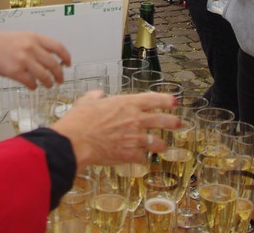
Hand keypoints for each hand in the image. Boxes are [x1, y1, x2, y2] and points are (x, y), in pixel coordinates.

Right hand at [0, 30, 71, 88]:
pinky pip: (31, 83)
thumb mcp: (21, 37)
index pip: (58, 47)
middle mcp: (31, 47)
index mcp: (34, 37)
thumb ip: (35, 46)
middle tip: (60, 80)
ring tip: (48, 85)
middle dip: (59, 75)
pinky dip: (34, 86)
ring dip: (49, 83)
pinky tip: (33, 86)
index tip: (68, 63)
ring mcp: (23, 60)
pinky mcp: (15, 72)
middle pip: (53, 64)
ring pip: (45, 76)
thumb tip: (49, 59)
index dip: (66, 57)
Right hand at [51, 90, 180, 172]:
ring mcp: (134, 138)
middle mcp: (135, 119)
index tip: (174, 102)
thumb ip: (97, 96)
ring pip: (157, 142)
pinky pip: (143, 158)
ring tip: (164, 146)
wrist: (75, 142)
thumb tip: (100, 95)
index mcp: (127, 104)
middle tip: (178, 124)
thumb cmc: (79, 120)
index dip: (166, 100)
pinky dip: (143, 158)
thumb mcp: (87, 101)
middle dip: (173, 122)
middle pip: (162, 120)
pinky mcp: (129, 154)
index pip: (154, 99)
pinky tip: (142, 159)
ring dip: (161, 145)